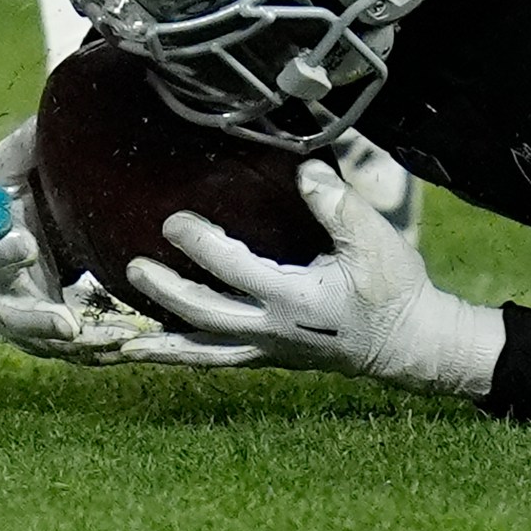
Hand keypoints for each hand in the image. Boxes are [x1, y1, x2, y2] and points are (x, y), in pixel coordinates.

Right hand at [0, 119, 160, 363]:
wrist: (5, 245)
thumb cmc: (8, 203)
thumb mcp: (12, 171)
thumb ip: (27, 147)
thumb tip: (48, 113)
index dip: (2, 254)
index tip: (26, 245)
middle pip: (11, 316)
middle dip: (37, 320)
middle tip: (66, 324)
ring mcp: (22, 325)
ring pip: (49, 344)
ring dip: (83, 344)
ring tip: (118, 339)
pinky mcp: (51, 342)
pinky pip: (77, 353)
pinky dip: (102, 350)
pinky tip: (135, 342)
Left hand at [118, 160, 503, 397]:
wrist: (411, 344)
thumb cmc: (394, 289)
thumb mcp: (375, 242)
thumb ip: (338, 206)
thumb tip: (305, 170)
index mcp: (295, 299)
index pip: (234, 271)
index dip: (200, 246)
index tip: (173, 221)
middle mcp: (273, 330)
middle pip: (205, 316)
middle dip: (166, 293)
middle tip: (135, 267)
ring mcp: (269, 349)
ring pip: (204, 351)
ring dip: (162, 346)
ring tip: (119, 344)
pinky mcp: (270, 357)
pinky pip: (217, 360)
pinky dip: (184, 357)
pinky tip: (156, 352)